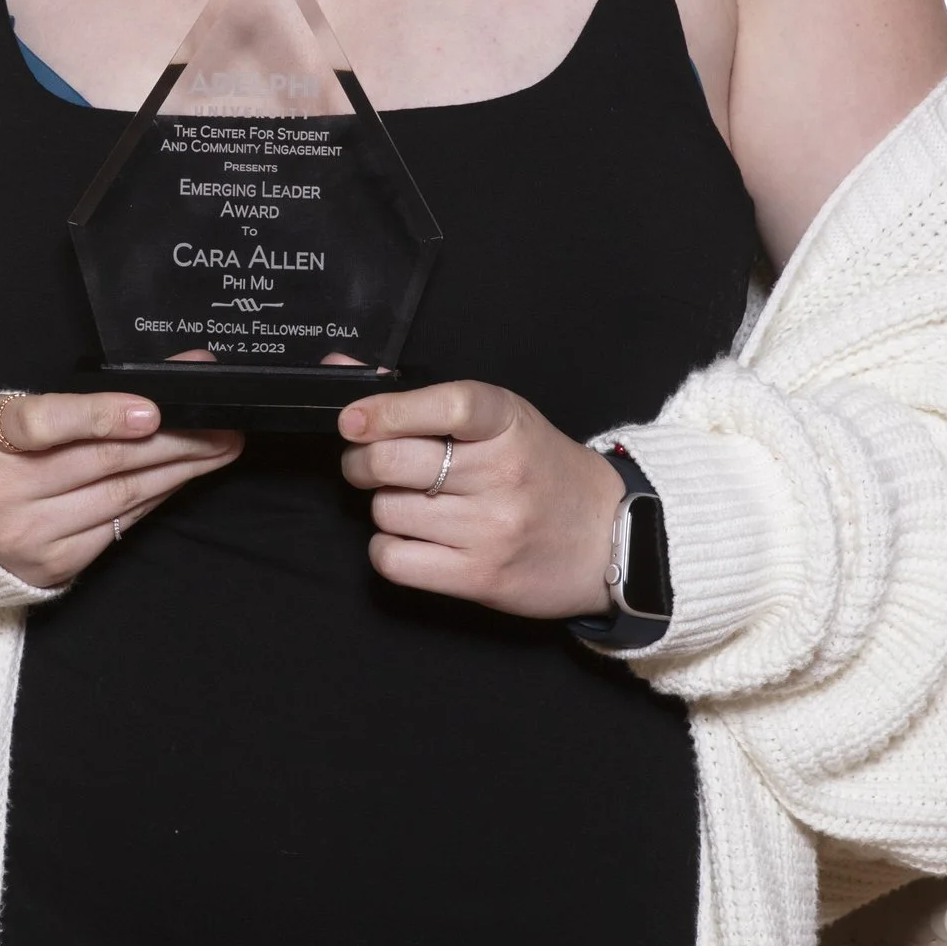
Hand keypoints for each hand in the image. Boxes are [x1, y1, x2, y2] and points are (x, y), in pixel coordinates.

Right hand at [0, 390, 240, 590]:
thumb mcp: (10, 415)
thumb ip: (76, 403)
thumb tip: (161, 385)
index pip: (43, 424)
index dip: (99, 415)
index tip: (151, 410)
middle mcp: (3, 493)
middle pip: (104, 462)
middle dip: (172, 441)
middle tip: (220, 423)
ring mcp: (29, 535)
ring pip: (121, 497)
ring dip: (178, 471)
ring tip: (218, 448)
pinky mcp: (52, 565)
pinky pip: (118, 527)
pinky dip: (154, 499)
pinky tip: (181, 479)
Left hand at [336, 379, 624, 620]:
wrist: (608, 539)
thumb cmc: (542, 471)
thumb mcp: (502, 421)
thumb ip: (424, 398)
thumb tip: (338, 368)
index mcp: (508, 423)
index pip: (446, 406)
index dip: (387, 410)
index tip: (352, 419)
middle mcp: (502, 474)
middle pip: (393, 462)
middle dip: (362, 461)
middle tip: (370, 463)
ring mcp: (492, 529)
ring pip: (387, 510)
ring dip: (383, 505)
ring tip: (413, 502)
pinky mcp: (480, 577)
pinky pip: (394, 559)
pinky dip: (388, 548)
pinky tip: (412, 538)